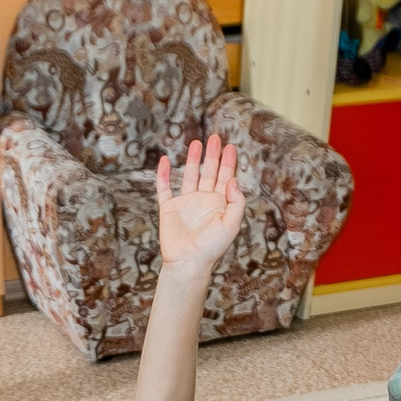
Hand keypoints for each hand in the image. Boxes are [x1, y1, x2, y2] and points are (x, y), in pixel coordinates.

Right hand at [155, 136, 246, 275]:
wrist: (189, 262)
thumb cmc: (212, 247)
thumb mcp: (232, 224)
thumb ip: (236, 201)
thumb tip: (233, 179)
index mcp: (219, 204)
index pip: (225, 178)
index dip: (228, 162)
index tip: (230, 147)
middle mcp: (203, 201)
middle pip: (209, 172)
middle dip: (213, 155)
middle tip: (215, 138)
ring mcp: (186, 203)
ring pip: (190, 176)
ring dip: (193, 160)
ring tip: (196, 143)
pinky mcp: (169, 209)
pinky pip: (164, 189)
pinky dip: (163, 175)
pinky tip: (165, 161)